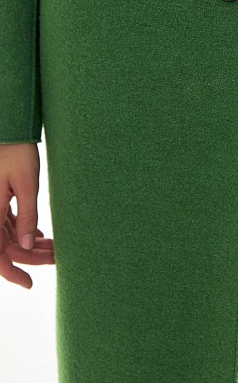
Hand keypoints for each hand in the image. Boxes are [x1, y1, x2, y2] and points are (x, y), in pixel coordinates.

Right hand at [0, 143, 54, 287]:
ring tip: (55, 246)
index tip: (29, 284)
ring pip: (9, 235)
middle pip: (6, 247)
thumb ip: (26, 215)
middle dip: (31, 257)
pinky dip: (24, 229)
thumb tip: (29, 245)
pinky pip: (8, 222)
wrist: (10, 128)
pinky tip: (42, 233)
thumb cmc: (17, 151)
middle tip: (57, 259)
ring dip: (30, 243)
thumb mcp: (27, 184)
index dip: (11, 273)